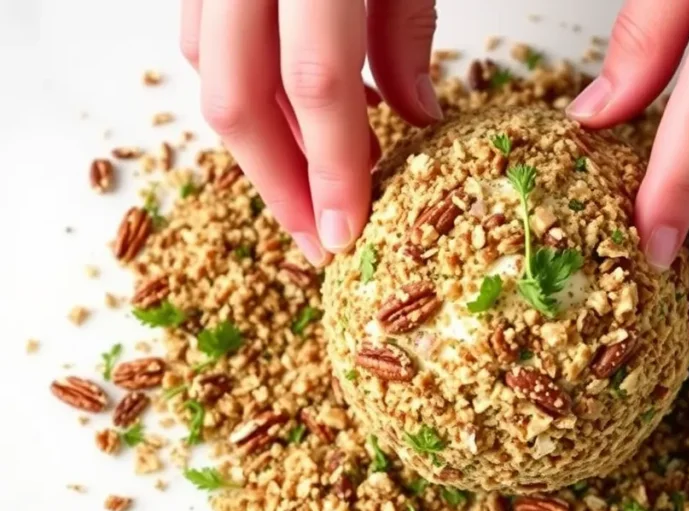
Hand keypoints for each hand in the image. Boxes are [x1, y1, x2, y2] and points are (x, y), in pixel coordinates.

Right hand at [179, 0, 442, 265]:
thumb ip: (406, 28)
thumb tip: (417, 116)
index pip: (315, 83)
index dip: (331, 167)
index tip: (345, 232)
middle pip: (240, 98)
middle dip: (279, 184)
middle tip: (318, 236)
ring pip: (212, 73)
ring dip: (268, 140)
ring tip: (330, 172)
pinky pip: (204, 39)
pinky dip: (250, 88)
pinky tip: (302, 111)